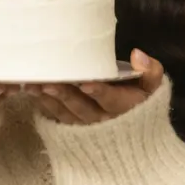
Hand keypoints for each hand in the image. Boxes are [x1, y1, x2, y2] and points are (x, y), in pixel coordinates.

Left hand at [24, 49, 163, 124]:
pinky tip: (31, 93)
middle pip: (83, 109)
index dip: (100, 92)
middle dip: (65, 96)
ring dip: (49, 101)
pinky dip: (43, 106)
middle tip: (49, 83)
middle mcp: (103, 121)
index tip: (86, 83)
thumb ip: (150, 71)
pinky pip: (56, 119)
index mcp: (124, 108)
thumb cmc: (138, 98)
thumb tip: (137, 54)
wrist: (131, 130)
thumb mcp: (152, 87)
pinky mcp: (71, 129)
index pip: (112, 101)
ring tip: (33, 86)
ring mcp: (85, 127)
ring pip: (66, 115)